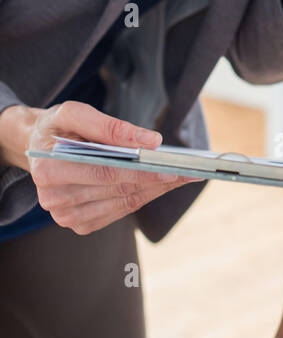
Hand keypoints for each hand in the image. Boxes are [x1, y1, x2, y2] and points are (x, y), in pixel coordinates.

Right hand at [11, 100, 195, 234]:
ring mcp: (65, 216)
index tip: (172, 168)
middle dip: (156, 180)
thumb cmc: (57, 128)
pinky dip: (143, 197)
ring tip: (183, 177)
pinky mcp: (79, 224)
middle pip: (117, 190)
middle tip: (189, 172)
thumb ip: (109, 126)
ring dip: (155, 190)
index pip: (104, 172)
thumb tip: (150, 141)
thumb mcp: (74, 113)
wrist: (37, 146)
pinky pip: (119, 212)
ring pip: (123, 203)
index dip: (141, 171)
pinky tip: (160, 185)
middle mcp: (53, 199)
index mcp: (48, 168)